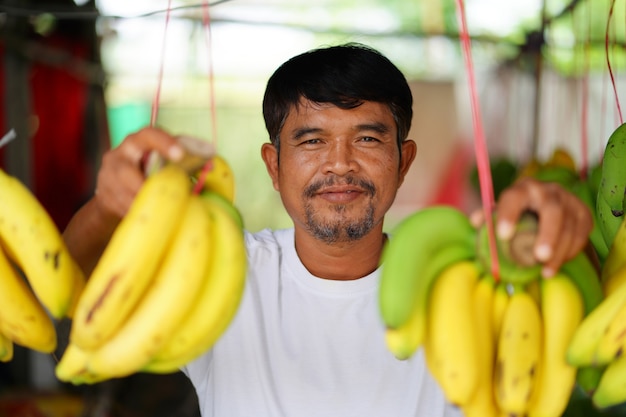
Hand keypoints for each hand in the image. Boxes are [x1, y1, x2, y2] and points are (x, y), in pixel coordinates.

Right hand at [94, 127, 183, 218]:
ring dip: (144, 204)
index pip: (149, 135)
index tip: (180, 154)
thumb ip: (181, 161)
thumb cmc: (148, 173)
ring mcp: (108, 176)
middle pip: (127, 172)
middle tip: (166, 197)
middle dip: (146, 187)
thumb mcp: (161, 161)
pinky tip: (148, 216)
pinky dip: (138, 213)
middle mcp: (119, 156)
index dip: (164, 142)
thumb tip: (212, 166)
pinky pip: (123, 208)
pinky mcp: (104, 196)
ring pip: (126, 194)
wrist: (114, 192)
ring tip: (162, 210)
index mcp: (138, 142)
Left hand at [472, 177, 592, 276]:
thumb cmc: (519, 211)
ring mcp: (569, 201)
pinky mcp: (584, 213)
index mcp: (523, 189)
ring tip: (546, 271)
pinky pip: (581, 234)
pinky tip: (556, 265)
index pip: (514, 198)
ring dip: (560, 251)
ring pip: (570, 226)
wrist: (547, 203)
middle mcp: (548, 191)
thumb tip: (475, 222)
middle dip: (547, 235)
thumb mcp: (502, 211)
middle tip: (539, 257)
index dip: (508, 214)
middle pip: (552, 211)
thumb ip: (489, 216)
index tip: (502, 235)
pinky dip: (570, 252)